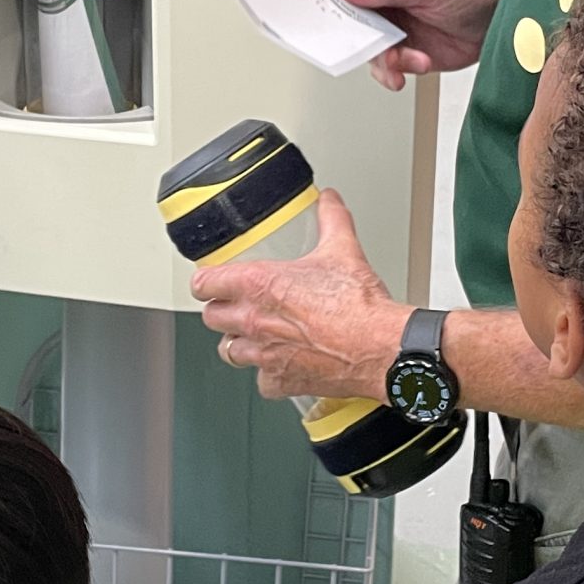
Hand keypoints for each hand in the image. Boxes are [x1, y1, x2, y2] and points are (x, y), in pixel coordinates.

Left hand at [193, 188, 407, 402]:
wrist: (379, 347)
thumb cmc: (359, 306)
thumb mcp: (342, 250)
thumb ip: (331, 220)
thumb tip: (329, 202)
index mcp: (259, 285)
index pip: (204, 284)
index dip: (206, 280)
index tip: (212, 280)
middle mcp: (254, 321)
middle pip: (212, 317)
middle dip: (221, 310)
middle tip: (235, 305)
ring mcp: (264, 354)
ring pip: (228, 351)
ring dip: (238, 342)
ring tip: (253, 334)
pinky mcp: (280, 381)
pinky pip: (261, 381)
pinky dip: (268, 374)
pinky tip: (280, 364)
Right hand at [335, 0, 502, 92]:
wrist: (497, 24)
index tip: (318, 7)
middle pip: (346, 16)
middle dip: (353, 34)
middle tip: (366, 42)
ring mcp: (391, 24)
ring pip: (364, 46)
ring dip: (383, 57)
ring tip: (405, 58)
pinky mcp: (402, 49)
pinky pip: (384, 65)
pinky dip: (395, 71)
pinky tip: (415, 64)